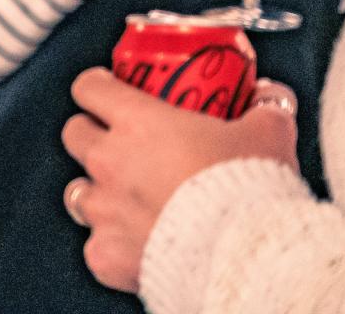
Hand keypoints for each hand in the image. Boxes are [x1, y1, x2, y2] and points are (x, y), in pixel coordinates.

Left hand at [62, 68, 298, 291]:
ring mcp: (104, 210)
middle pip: (75, 134)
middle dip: (91, 134)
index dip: (97, 86)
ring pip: (79, 191)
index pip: (90, 88)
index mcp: (138, 123)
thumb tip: (269, 96)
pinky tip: (138, 245)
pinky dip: (114, 245)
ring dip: (99, 191)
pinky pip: (97, 245)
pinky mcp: (106, 253)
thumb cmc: (252, 191)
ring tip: (128, 199)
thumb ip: (265, 108)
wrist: (248, 257)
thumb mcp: (268, 136)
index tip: (106, 89)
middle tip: (117, 142)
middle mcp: (109, 162)